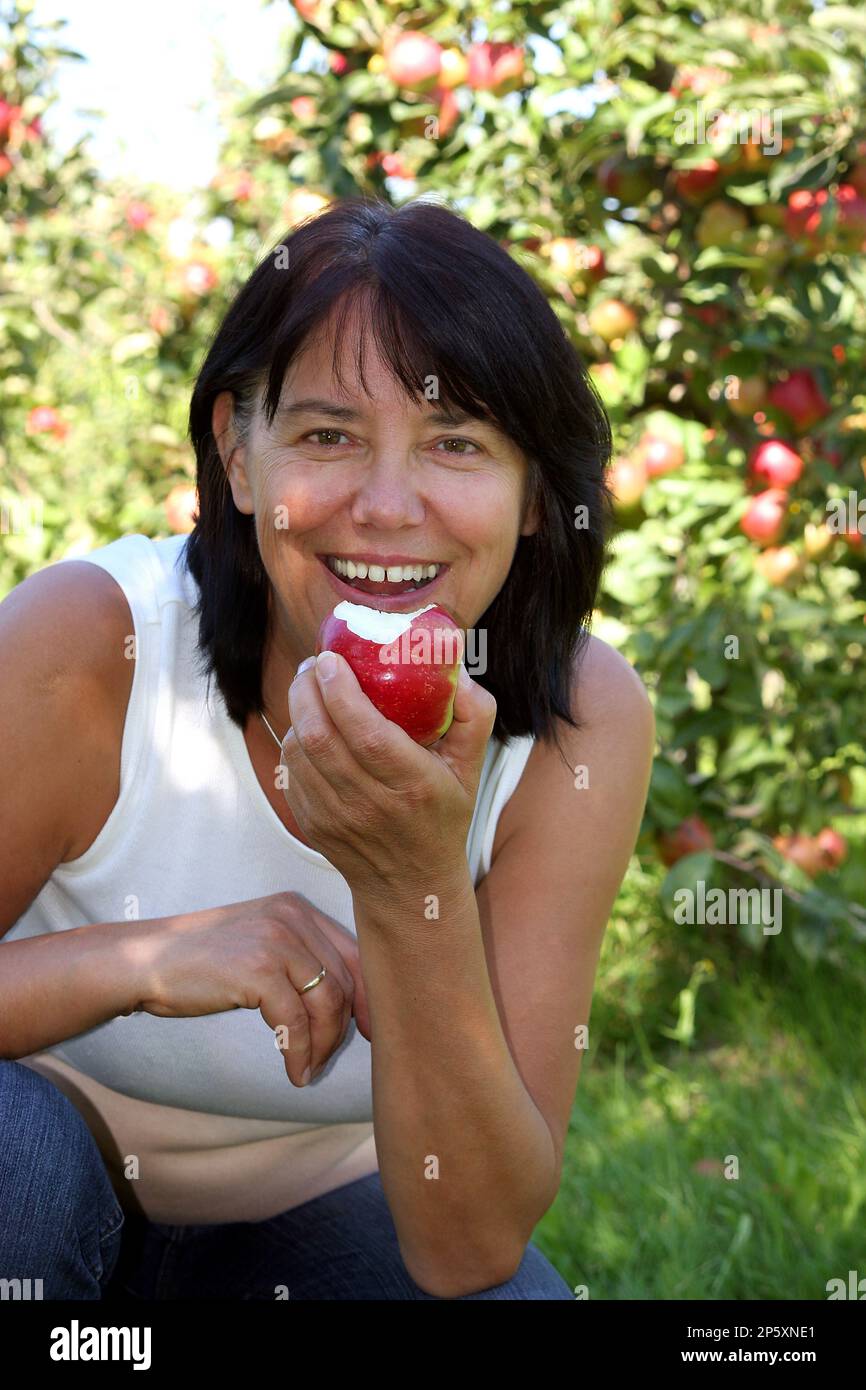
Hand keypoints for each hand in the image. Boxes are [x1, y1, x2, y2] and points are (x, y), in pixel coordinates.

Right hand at [125, 891, 369, 1086]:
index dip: (367, 997)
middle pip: (344, 980)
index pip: (352, 954)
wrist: (145, 961)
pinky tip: (295, 1071)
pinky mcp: (258, 969)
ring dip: (323, 1045)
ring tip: (309, 1068)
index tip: (369, 1031)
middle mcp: (292, 916)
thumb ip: (298, 961)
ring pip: (327, 1003)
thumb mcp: (258, 946)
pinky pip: (296, 1022)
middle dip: (344, 1027)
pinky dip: (300, 1052)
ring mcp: (277, 940)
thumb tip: (346, 1005)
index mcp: (296, 908)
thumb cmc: (200, 961)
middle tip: (330, 1059)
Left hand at [279, 651, 497, 896]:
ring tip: (310, 687)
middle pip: (321, 737)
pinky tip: (309, 724)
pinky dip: (295, 740)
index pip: (367, 734)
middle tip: (316, 664)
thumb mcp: (471, 772)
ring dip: (298, 711)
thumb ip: (475, 718)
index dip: (342, 693)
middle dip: (308, 690)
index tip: (332, 660)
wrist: (410, 886)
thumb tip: (461, 673)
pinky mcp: (312, 824)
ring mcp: (335, 818)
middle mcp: (370, 805)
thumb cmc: (443, 817)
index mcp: (413, 786)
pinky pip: (292, 771)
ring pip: (299, 751)